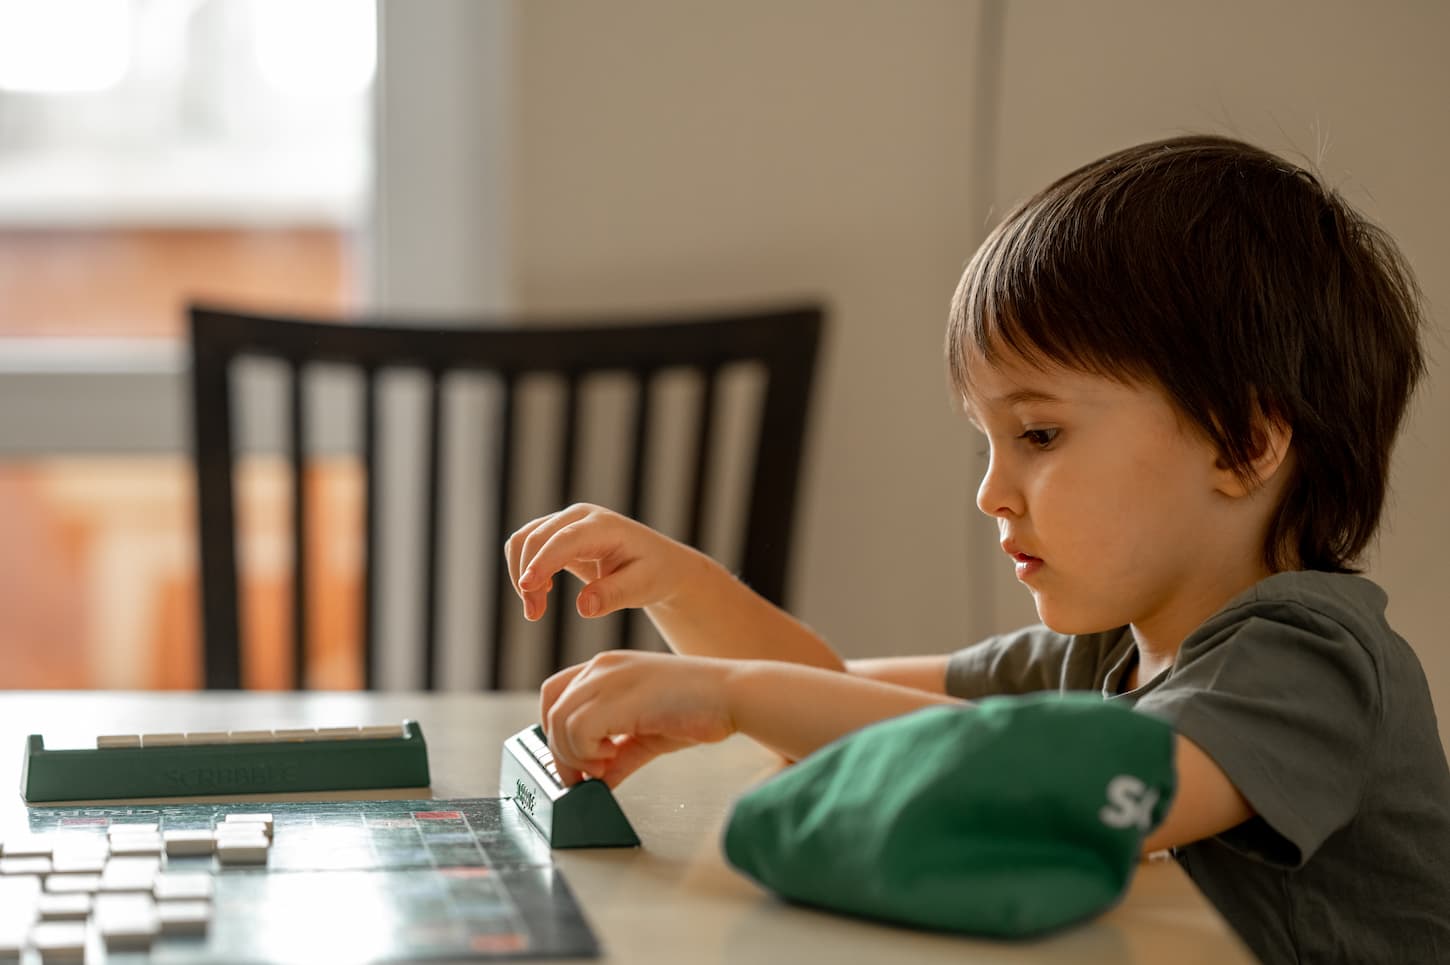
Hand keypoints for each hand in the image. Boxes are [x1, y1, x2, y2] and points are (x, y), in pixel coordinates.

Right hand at [505, 503, 693, 622]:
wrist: (657, 562)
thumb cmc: (652, 573)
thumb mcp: (641, 587)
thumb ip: (613, 595)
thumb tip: (583, 607)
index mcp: (604, 527)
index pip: (564, 540)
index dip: (543, 561)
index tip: (527, 587)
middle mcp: (580, 517)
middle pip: (536, 538)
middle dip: (527, 577)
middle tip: (534, 615)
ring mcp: (566, 521)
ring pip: (524, 539)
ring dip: (520, 574)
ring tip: (536, 609)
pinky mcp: (556, 533)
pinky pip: (526, 544)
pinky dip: (524, 568)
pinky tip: (542, 590)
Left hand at [540, 651, 736, 786]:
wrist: (732, 696)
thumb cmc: (698, 709)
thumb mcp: (645, 735)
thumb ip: (617, 755)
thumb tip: (597, 784)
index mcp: (607, 668)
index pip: (554, 693)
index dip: (555, 730)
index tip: (575, 761)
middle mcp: (602, 667)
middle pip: (551, 708)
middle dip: (560, 750)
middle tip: (584, 776)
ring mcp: (609, 677)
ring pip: (560, 721)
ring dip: (576, 754)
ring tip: (605, 765)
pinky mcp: (620, 695)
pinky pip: (578, 729)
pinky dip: (587, 753)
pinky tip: (612, 758)